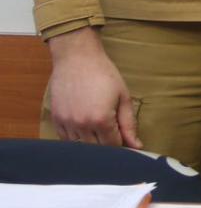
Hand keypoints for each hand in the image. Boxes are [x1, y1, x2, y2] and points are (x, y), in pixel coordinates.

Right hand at [46, 28, 138, 147]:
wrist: (77, 58)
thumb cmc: (104, 74)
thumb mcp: (123, 96)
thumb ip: (129, 124)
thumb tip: (137, 146)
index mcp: (101, 119)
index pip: (113, 146)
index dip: (121, 145)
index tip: (126, 141)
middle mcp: (82, 125)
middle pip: (96, 149)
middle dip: (107, 145)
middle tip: (114, 135)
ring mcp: (66, 123)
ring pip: (80, 147)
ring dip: (91, 143)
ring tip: (99, 130)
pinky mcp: (56, 120)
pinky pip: (66, 140)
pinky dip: (76, 139)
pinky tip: (84, 129)